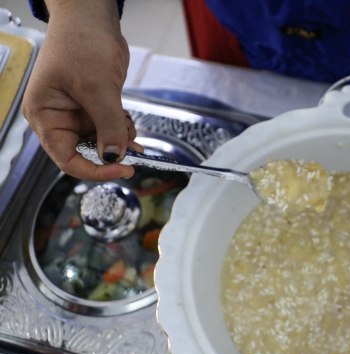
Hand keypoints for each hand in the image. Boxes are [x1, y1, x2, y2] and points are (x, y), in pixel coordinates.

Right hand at [22, 0, 139, 180]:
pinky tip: (128, 119)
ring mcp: (77, 113)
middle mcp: (58, 118)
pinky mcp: (94, 107)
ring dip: (119, 140)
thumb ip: (108, 126)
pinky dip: (122, 129)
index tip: (123, 169)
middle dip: (111, 152)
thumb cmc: (81, 43)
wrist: (92, 18)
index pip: (67, 159)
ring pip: (101, 142)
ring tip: (129, 125)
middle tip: (134, 149)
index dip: (95, 170)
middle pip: (86, 153)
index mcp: (45, 116)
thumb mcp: (97, 87)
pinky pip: (109, 129)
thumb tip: (115, 157)